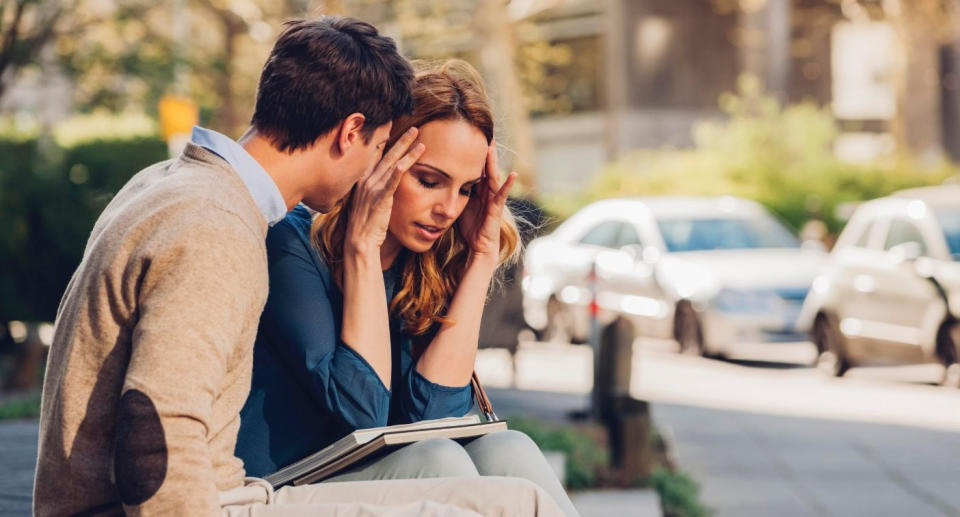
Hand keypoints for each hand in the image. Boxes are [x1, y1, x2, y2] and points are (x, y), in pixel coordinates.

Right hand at [345, 128, 424, 256]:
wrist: (359, 241)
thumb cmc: (366, 223)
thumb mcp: (368, 201)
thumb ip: (375, 188)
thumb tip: (385, 182)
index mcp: (363, 179)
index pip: (376, 155)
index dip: (386, 141)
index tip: (395, 128)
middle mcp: (366, 180)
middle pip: (386, 154)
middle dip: (401, 140)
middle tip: (414, 129)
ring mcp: (373, 188)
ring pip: (392, 164)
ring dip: (407, 150)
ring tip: (420, 139)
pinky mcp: (381, 198)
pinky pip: (392, 181)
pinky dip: (401, 170)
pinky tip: (409, 161)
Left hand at [458, 141, 516, 263]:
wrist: (478, 246)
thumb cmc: (469, 227)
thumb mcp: (457, 204)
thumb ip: (451, 191)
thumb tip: (434, 180)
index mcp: (476, 188)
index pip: (473, 166)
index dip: (470, 152)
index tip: (465, 135)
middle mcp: (486, 190)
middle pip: (484, 166)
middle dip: (483, 151)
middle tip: (481, 132)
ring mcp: (493, 198)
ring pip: (492, 175)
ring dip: (492, 161)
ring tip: (492, 146)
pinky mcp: (497, 208)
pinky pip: (502, 194)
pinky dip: (508, 184)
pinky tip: (513, 174)